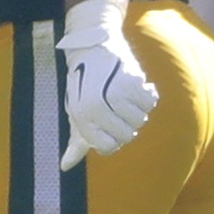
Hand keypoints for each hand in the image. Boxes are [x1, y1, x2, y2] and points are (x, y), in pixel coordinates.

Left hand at [57, 0, 159, 168]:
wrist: (93, 46)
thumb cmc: (83, 84)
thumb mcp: (77, 112)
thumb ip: (75, 142)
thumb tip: (64, 166)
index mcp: (81, 116)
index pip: (108, 147)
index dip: (112, 139)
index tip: (109, 125)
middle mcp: (97, 107)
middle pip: (126, 135)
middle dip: (125, 125)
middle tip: (117, 108)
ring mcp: (115, 94)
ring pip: (140, 120)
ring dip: (136, 110)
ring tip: (124, 95)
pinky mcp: (132, 81)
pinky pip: (150, 103)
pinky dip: (146, 96)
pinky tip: (135, 86)